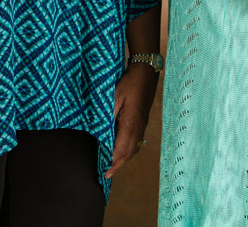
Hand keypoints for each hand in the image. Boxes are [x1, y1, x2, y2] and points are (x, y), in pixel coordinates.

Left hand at [105, 63, 158, 178]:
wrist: (145, 73)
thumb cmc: (129, 83)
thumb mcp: (115, 97)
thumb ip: (109, 115)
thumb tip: (102, 131)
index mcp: (130, 123)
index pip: (121, 148)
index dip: (113, 161)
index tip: (105, 170)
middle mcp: (138, 127)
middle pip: (129, 152)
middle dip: (118, 165)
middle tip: (107, 174)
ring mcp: (142, 125)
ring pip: (134, 148)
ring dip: (123, 159)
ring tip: (113, 166)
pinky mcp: (142, 121)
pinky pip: (136, 141)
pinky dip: (129, 150)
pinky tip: (122, 150)